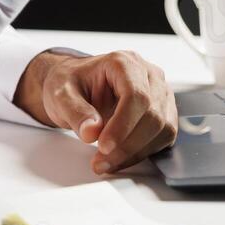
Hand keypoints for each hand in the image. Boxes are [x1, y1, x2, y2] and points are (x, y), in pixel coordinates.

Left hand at [14, 50, 178, 173]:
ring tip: (104, 162)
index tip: (103, 146)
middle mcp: (148, 74)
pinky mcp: (164, 113)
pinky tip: (118, 158)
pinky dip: (140, 153)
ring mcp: (160, 93)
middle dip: (126, 145)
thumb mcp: (61, 94)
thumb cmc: (71, 84)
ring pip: (161, 129)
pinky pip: (162, 138)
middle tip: (100, 161)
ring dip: (134, 153)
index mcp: (124, 62)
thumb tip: (91, 132)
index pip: (136, 95)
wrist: (76, 87)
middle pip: (152, 115)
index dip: (123, 125)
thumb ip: (74, 111)